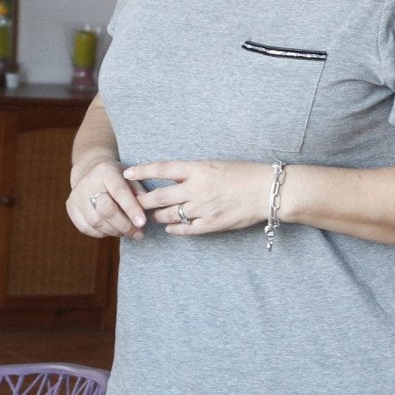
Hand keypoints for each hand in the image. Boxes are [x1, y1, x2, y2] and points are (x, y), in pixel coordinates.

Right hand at [67, 158, 144, 240]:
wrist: (91, 171)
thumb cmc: (118, 177)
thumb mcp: (131, 178)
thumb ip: (140, 192)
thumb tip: (148, 208)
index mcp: (106, 171)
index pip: (119, 192)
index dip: (131, 209)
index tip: (142, 223)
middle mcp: (88, 182)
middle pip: (106, 210)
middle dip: (125, 225)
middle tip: (138, 233)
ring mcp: (76, 195)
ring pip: (96, 222)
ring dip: (114, 231)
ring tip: (126, 231)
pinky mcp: (70, 207)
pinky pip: (86, 228)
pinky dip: (101, 233)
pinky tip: (111, 230)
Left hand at [123, 159, 269, 236]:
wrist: (267, 191)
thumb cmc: (243, 174)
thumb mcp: (215, 165)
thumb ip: (193, 171)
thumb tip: (171, 176)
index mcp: (198, 169)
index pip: (162, 169)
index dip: (142, 171)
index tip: (127, 174)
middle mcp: (197, 188)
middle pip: (159, 196)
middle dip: (143, 201)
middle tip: (132, 203)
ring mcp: (203, 208)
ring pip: (169, 215)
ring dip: (157, 216)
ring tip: (152, 216)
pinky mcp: (211, 224)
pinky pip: (186, 229)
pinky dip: (175, 229)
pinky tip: (170, 228)